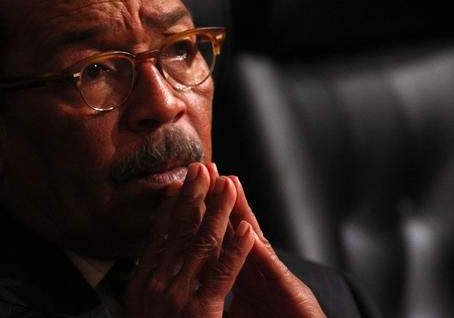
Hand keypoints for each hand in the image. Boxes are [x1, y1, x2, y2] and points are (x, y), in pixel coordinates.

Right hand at [123, 163, 255, 316]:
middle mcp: (157, 285)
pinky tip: (246, 229)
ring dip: (217, 211)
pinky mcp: (201, 310)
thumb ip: (147, 295)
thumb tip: (147, 276)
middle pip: (179, 232)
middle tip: (202, 167)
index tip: (178, 185)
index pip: (159, 238)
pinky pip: (222, 274)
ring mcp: (178, 297)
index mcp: (142, 286)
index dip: (170, 208)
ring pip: (202, 245)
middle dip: (193, 197)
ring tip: (228, 185)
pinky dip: (235, 249)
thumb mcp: (143, 314)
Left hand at [204, 163, 325, 317]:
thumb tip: (192, 290)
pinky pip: (270, 270)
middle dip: (217, 199)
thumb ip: (218, 299)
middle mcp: (258, 270)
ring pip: (254, 238)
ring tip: (229, 182)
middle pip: (233, 227)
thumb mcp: (238, 313)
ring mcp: (274, 277)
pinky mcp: (289, 291)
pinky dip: (259, 250)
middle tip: (203, 169)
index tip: (183, 191)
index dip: (200, 215)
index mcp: (243, 275)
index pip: (217, 238)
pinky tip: (249, 231)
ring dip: (241, 210)